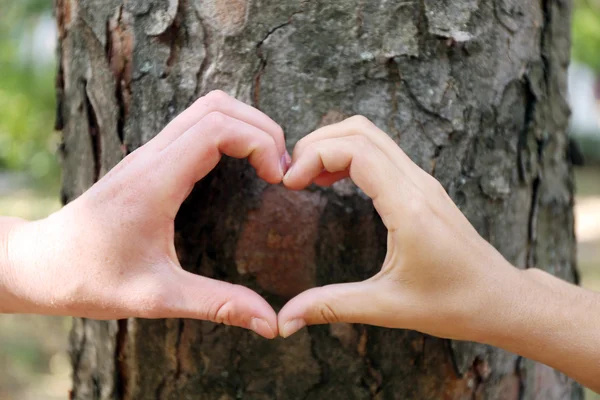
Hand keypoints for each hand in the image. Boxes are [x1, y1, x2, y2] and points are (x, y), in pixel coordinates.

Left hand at [2, 90, 288, 337]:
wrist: (41, 265)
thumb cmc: (91, 280)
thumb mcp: (158, 297)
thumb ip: (218, 305)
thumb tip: (269, 323)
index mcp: (154, 183)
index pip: (217, 128)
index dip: (259, 142)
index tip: (277, 179)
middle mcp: (151, 158)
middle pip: (217, 106)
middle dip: (262, 128)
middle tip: (281, 171)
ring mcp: (148, 154)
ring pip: (207, 109)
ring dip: (246, 126)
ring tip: (268, 166)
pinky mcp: (148, 160)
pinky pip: (195, 125)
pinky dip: (229, 133)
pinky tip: (242, 167)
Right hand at [278, 116, 516, 338]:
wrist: (500, 299)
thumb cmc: (454, 304)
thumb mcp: (388, 308)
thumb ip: (332, 306)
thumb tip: (285, 320)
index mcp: (409, 207)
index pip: (357, 150)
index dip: (315, 155)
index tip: (290, 183)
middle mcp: (417, 184)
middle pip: (361, 130)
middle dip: (318, 143)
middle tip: (291, 174)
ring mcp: (423, 182)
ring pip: (372, 136)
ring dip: (334, 145)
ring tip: (306, 175)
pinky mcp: (423, 188)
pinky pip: (382, 153)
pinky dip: (351, 155)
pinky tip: (333, 181)